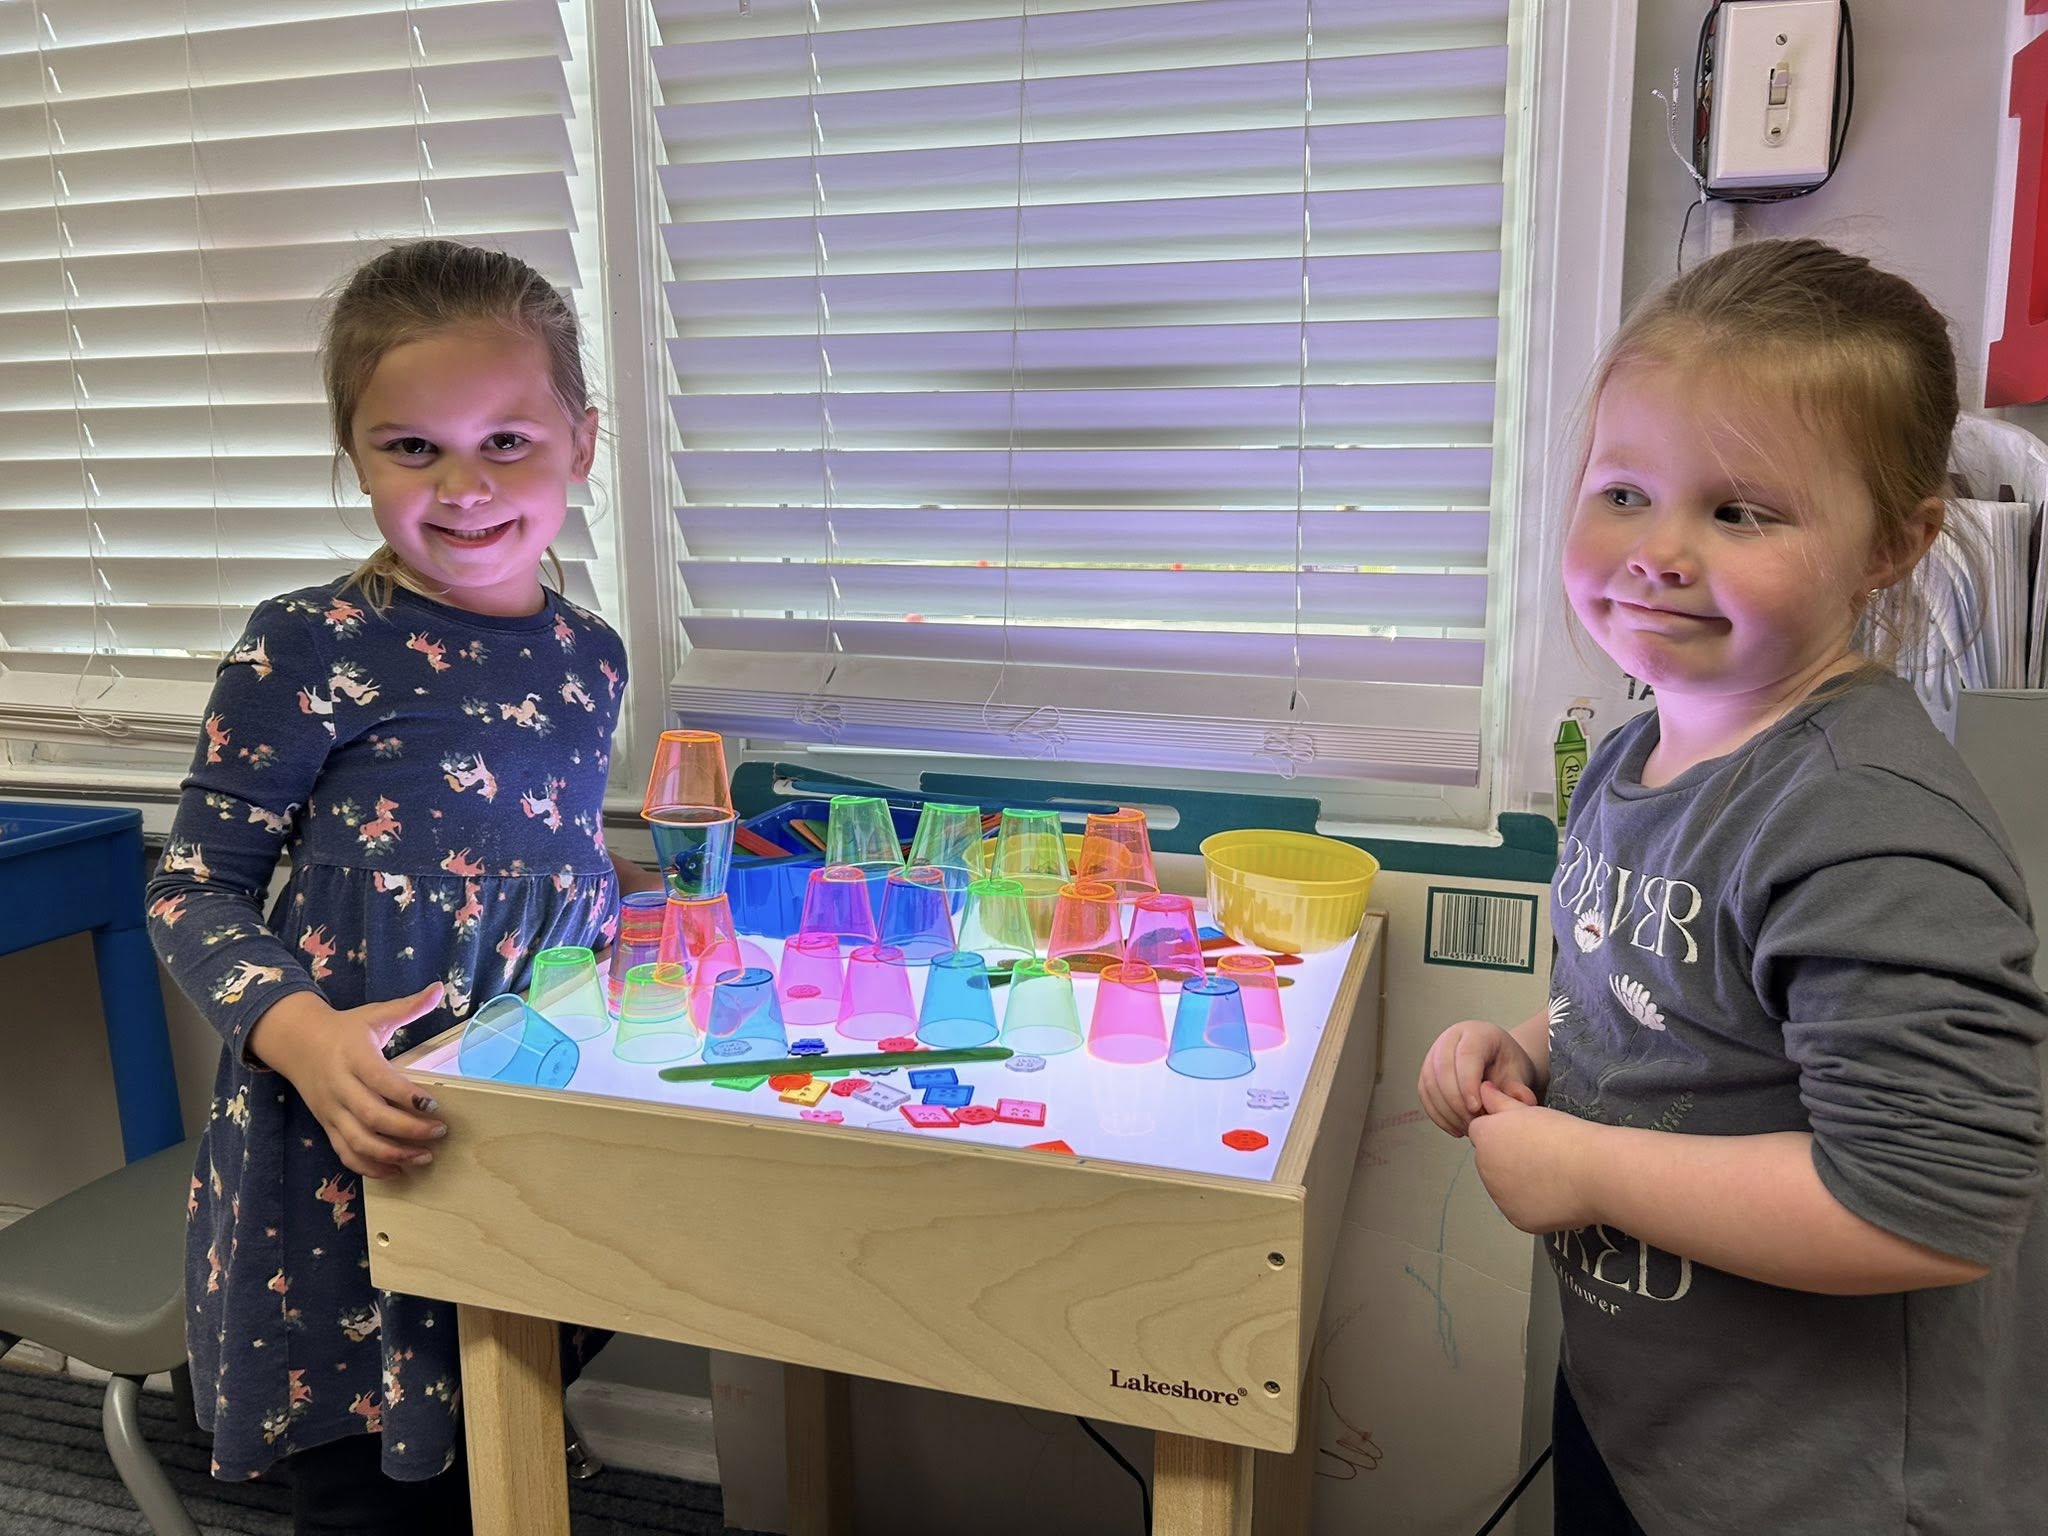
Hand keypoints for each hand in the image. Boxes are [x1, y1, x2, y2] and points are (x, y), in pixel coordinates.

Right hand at [248, 984, 449, 1179]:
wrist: (296, 1042)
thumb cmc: (344, 1029)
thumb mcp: (374, 1014)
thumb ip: (408, 1007)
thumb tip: (440, 988)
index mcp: (354, 1057)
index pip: (381, 1081)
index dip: (406, 1097)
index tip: (434, 1105)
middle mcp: (340, 1087)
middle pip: (372, 1117)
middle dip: (408, 1130)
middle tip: (440, 1133)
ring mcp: (331, 1110)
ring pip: (358, 1141)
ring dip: (392, 1154)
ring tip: (425, 1157)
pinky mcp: (326, 1125)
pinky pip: (345, 1153)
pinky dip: (370, 1167)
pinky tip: (397, 1170)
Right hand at [1417, 1018, 1540, 1135]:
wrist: (1498, 1064)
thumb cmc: (1508, 1066)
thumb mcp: (1519, 1073)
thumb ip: (1519, 1088)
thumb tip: (1521, 1100)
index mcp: (1477, 1033)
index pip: (1466, 1054)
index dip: (1468, 1083)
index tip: (1476, 1108)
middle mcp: (1451, 1039)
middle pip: (1443, 1069)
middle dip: (1456, 1101)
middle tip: (1474, 1123)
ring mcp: (1434, 1053)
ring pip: (1430, 1083)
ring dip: (1446, 1111)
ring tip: (1467, 1128)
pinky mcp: (1427, 1071)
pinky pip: (1425, 1094)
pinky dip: (1438, 1115)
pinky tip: (1455, 1128)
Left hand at [1465, 1082, 1597, 1233]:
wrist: (1596, 1172)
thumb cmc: (1566, 1136)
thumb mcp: (1528, 1110)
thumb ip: (1500, 1101)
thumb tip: (1484, 1090)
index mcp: (1485, 1138)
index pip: (1481, 1132)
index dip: (1504, 1131)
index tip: (1528, 1134)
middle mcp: (1485, 1169)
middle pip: (1490, 1160)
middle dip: (1507, 1157)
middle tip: (1542, 1154)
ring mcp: (1500, 1198)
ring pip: (1504, 1186)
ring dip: (1518, 1181)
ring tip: (1552, 1173)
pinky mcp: (1517, 1219)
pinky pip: (1519, 1208)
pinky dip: (1533, 1204)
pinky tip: (1555, 1193)